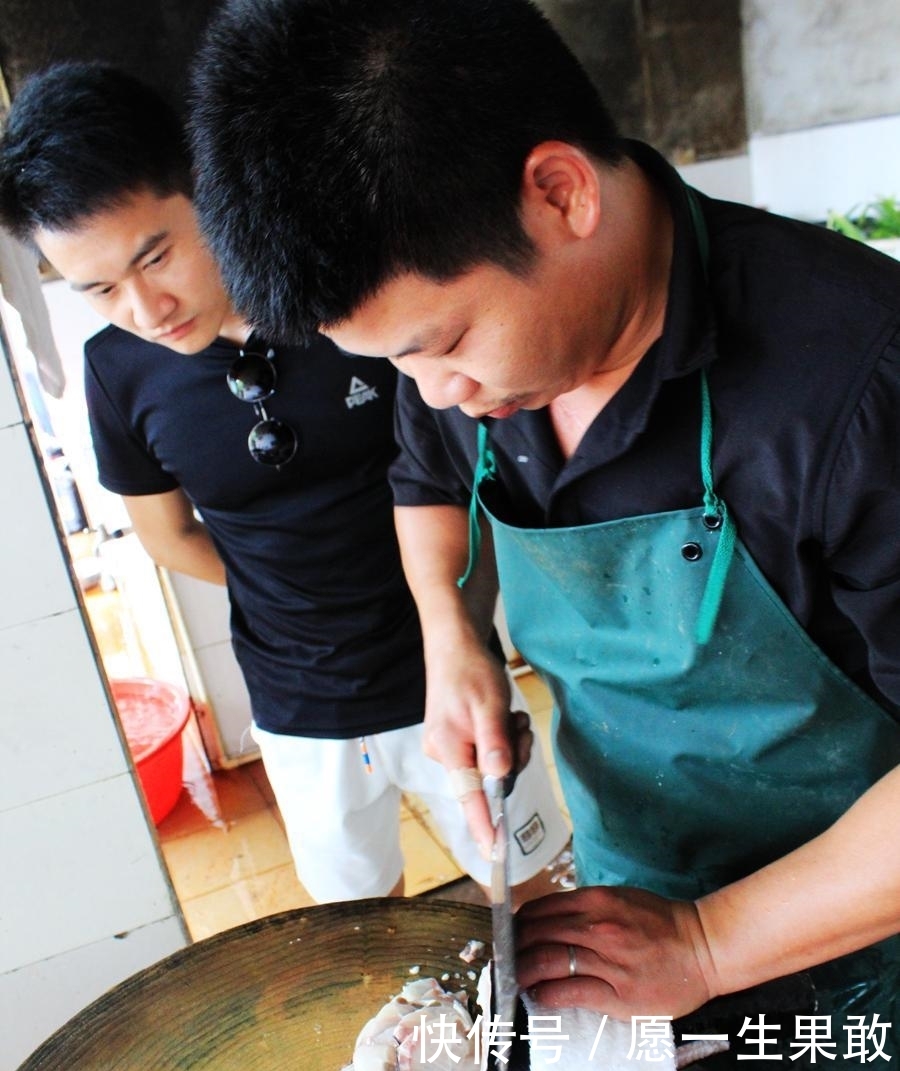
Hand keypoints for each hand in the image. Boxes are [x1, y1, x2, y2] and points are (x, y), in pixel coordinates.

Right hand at [423, 642, 532, 852]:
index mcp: (449, 749)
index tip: (497, 855)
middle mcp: (445, 754)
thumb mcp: (489, 706)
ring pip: (495, 766)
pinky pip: (491, 753)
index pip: (469, 797)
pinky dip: (504, 739)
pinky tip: (502, 717)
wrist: (455, 647)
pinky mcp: (459, 742)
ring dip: (511, 744)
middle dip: (512, 757)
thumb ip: (495, 744)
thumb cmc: (471, 673)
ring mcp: (451, 749)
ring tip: (508, 716)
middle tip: (516, 726)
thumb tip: (499, 780)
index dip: (484, 827)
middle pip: (490, 780)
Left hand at [515, 886, 716, 1018]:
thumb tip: (546, 918)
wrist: (702, 948)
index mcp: (595, 901)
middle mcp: (597, 926)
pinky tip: (538, 996)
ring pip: (547, 962)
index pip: (538, 911)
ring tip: (514, 980)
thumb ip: (583, 906)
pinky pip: (570, 992)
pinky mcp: (618, 992)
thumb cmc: (660, 922)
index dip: (516, 925)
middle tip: (504, 961)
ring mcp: (607, 959)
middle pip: (536, 936)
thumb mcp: (618, 898)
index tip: (509, 936)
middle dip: (513, 950)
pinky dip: (546, 994)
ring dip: (523, 973)